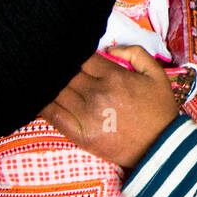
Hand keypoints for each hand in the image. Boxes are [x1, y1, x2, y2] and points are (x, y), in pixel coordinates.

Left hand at [39, 46, 178, 168]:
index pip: (81, 57)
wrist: (160, 147)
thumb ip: (135, 53)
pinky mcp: (80, 134)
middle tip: (46, 62)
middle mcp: (96, 93)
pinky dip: (42, 105)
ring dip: (47, 82)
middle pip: (65, 72)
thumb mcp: (156, 74)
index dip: (71, 53)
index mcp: (113, 76)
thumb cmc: (158, 110)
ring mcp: (86, 114)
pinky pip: (53, 115)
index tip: (66, 51)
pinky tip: (36, 97)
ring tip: (38, 76)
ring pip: (56, 91)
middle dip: (57, 66)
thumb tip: (109, 48)